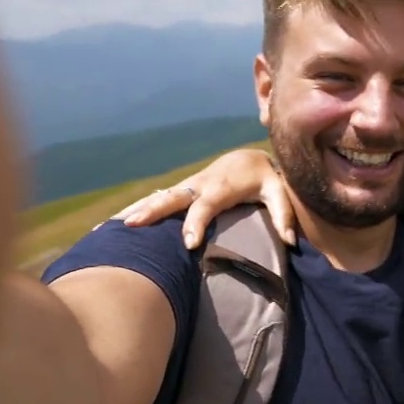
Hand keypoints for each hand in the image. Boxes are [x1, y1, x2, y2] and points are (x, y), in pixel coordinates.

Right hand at [105, 148, 295, 247]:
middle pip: (173, 198)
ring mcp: (187, 187)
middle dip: (154, 212)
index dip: (197, 222)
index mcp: (221, 187)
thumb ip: (284, 216)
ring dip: (136, 211)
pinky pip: (155, 200)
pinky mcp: (180, 191)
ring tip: (112, 228)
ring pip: (158, 198)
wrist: (247, 159)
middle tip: (133, 227)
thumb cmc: (264, 180)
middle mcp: (199, 185)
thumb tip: (292, 242)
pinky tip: (112, 225)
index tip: (189, 244)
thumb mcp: (278, 192)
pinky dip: (134, 210)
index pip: (206, 205)